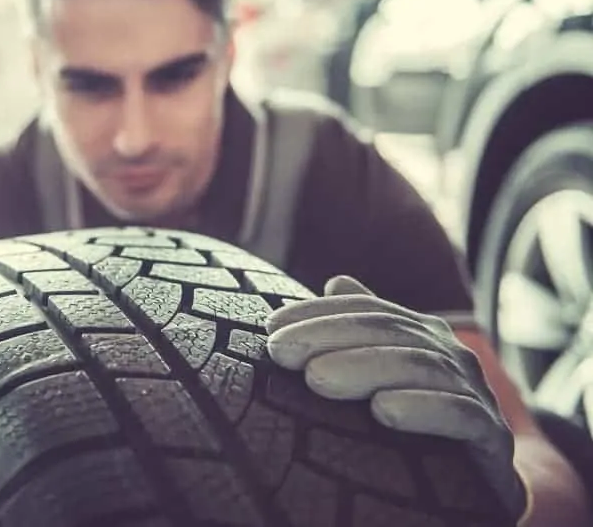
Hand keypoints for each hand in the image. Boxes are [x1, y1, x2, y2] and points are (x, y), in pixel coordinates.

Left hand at [265, 275, 526, 519]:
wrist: (480, 483)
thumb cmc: (419, 421)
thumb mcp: (387, 373)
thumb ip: (364, 328)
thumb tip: (337, 281)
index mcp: (423, 334)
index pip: (367, 312)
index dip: (319, 313)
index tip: (270, 328)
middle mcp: (451, 355)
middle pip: (389, 332)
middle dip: (329, 337)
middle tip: (280, 351)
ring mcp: (477, 392)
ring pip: (419, 367)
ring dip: (365, 368)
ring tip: (317, 378)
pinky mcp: (492, 436)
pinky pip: (461, 414)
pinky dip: (423, 408)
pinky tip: (384, 410)